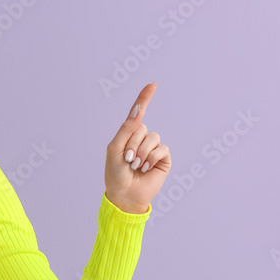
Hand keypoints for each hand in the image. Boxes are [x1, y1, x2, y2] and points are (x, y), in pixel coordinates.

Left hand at [104, 82, 170, 212]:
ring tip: (136, 166)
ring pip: (152, 138)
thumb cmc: (116, 173)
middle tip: (127, 160)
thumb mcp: (115, 148)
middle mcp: (142, 139)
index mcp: (128, 135)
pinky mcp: (163, 159)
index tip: (153, 84)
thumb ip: (127, 128)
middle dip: (132, 144)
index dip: (145, 98)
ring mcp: (153, 149)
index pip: (138, 113)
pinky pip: (161, 149)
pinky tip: (145, 169)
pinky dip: (151, 158)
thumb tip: (139, 109)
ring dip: (141, 153)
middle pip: (142, 128)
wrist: (124, 194)